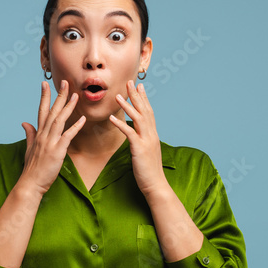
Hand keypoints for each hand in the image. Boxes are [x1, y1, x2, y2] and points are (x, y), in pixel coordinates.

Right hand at [18, 80, 85, 196]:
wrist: (30, 183)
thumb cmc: (32, 168)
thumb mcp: (29, 148)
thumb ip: (29, 134)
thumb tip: (24, 123)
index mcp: (38, 134)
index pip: (41, 111)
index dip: (44, 97)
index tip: (45, 84)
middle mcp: (43, 135)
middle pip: (52, 111)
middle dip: (59, 96)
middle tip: (66, 82)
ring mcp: (50, 142)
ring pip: (59, 120)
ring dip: (68, 107)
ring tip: (76, 95)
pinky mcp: (57, 151)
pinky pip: (67, 136)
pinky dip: (75, 126)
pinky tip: (82, 118)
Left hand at [109, 80, 167, 196]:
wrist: (156, 185)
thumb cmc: (149, 171)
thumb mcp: (147, 153)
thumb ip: (143, 142)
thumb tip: (138, 137)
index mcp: (153, 135)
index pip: (149, 112)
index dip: (144, 99)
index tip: (138, 87)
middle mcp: (151, 135)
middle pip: (144, 110)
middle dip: (136, 96)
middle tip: (129, 82)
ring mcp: (147, 141)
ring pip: (138, 118)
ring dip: (128, 105)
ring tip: (118, 95)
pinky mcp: (139, 149)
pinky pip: (129, 133)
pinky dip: (120, 124)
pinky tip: (111, 118)